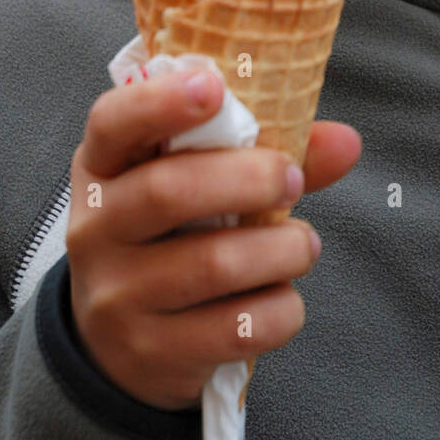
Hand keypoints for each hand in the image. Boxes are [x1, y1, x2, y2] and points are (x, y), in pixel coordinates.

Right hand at [65, 67, 360, 409]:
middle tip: (292, 179)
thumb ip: (263, 153)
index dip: (159, 101)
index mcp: (101, 167)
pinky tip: (284, 297)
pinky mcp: (150, 352)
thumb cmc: (168, 235)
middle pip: (168, 191)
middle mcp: (94, 229)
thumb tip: (345, 141)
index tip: (215, 87)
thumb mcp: (191, 182)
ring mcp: (116, 296)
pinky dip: (280, 310)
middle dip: (248, 180)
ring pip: (211, 265)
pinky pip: (235, 330)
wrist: (115, 343)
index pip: (112, 122)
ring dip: (280, 250)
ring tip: (304, 245)